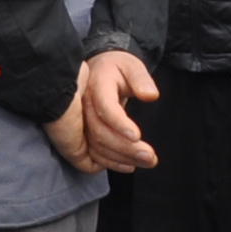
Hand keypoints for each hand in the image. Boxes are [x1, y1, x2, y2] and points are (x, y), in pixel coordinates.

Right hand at [50, 50, 158, 174]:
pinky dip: (109, 163)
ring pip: (95, 145)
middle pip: (100, 132)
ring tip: (146, 162)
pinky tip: (128, 165)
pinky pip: (91, 152)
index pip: (105, 107)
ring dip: (121, 158)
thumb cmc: (115, 69)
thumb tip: (151, 95)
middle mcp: (84, 106)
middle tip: (150, 157)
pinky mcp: (80, 133)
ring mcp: (79, 121)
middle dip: (126, 148)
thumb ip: (141, 79)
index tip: (137, 136)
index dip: (119, 123)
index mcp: (97, 86)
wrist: (95, 71)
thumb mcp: (131, 66)